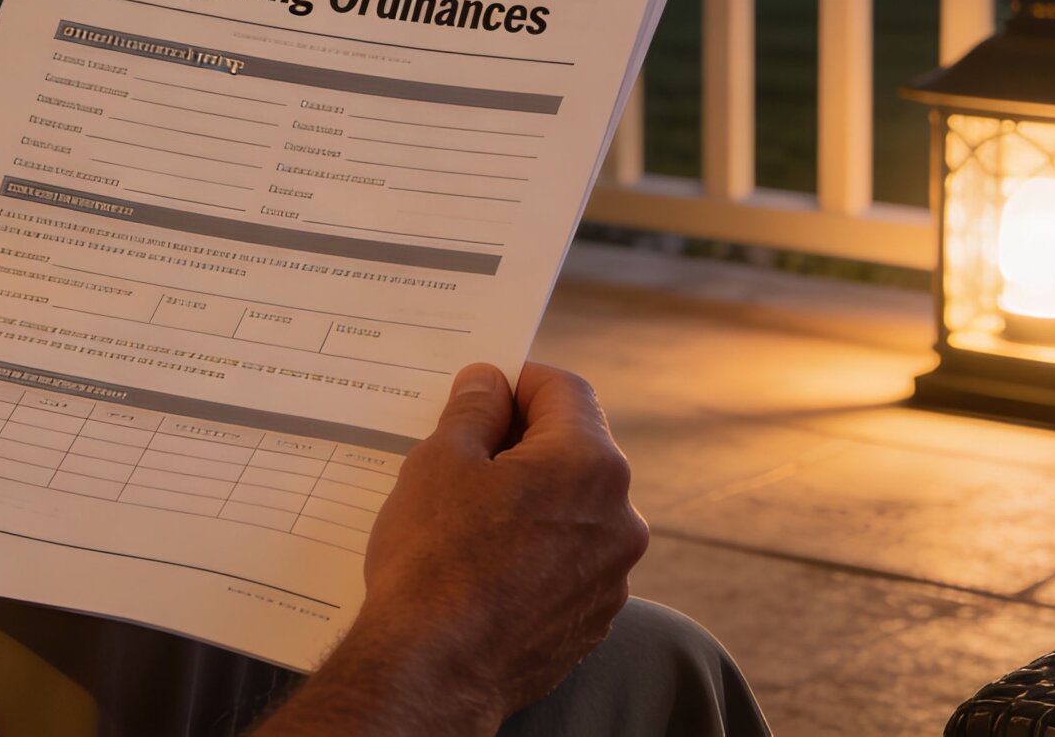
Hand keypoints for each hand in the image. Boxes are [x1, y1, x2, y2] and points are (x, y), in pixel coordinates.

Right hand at [256, 363, 645, 735]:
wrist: (434, 674)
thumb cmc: (434, 564)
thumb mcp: (439, 463)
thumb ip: (474, 411)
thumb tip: (488, 384)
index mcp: (589, 465)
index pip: (565, 390)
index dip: (519, 380)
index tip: (483, 391)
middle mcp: (620, 518)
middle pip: (576, 450)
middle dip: (524, 442)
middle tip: (467, 452)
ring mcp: (612, 575)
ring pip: (575, 509)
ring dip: (533, 499)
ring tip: (470, 516)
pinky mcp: (593, 618)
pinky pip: (571, 562)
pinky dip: (538, 550)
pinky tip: (487, 565)